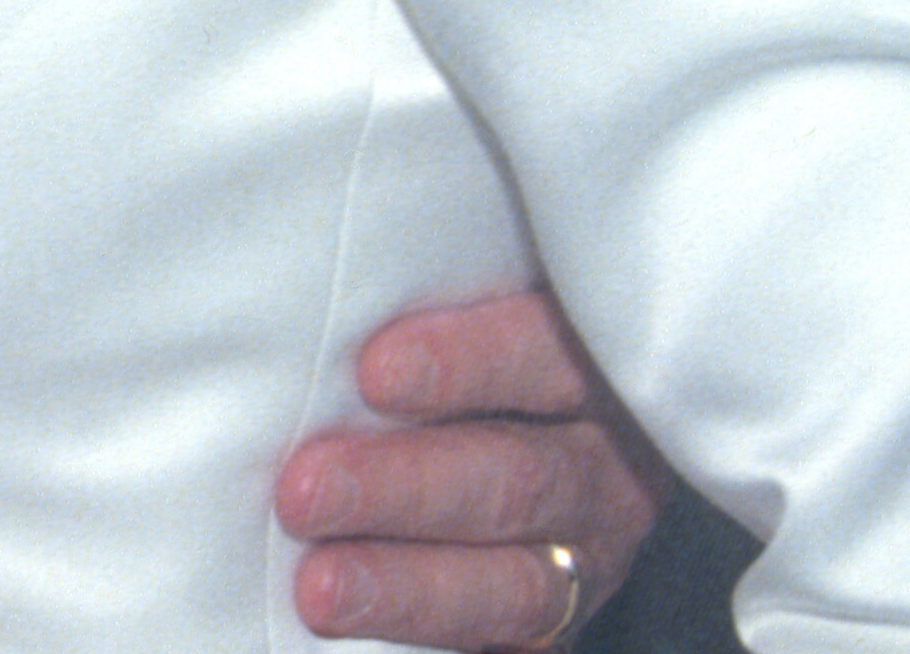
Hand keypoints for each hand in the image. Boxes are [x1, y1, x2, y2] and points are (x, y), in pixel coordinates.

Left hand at [271, 288, 668, 648]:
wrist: (533, 444)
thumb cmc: (467, 353)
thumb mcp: (474, 305)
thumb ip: (423, 296)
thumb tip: (311, 290)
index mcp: (592, 358)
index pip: (545, 351)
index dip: (464, 362)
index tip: (372, 371)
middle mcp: (606, 463)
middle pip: (517, 476)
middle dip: (404, 487)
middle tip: (304, 489)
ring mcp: (589, 554)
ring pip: (515, 582)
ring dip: (406, 584)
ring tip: (320, 586)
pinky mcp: (557, 624)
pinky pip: (502, 642)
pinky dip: (426, 636)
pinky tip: (355, 627)